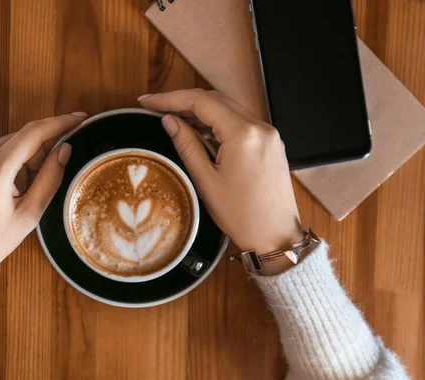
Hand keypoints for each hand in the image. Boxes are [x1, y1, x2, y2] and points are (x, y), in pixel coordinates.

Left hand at [0, 113, 86, 278]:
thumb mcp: (28, 215)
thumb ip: (49, 179)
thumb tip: (65, 149)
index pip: (32, 133)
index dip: (58, 123)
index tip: (78, 118)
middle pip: (18, 138)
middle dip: (37, 151)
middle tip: (41, 178)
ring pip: (1, 143)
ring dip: (17, 157)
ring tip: (16, 190)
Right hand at [139, 90, 303, 273]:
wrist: (276, 236)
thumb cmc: (241, 215)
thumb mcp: (206, 181)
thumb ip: (187, 145)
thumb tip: (169, 121)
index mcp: (243, 134)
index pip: (201, 101)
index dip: (170, 98)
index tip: (147, 101)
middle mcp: (259, 126)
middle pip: (216, 99)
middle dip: (184, 101)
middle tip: (156, 108)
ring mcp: (268, 134)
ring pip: (229, 109)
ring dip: (201, 111)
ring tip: (174, 120)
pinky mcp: (271, 143)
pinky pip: (241, 122)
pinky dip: (218, 122)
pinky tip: (200, 131)